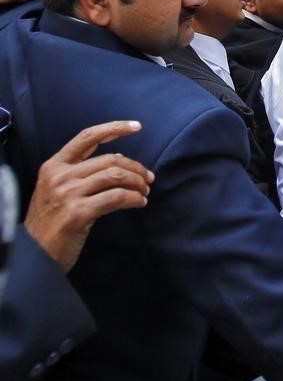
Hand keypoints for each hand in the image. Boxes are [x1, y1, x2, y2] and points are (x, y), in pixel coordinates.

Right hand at [24, 121, 153, 271]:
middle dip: (136, 168)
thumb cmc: (52, 221)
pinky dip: (134, 198)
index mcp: (53, 165)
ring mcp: (68, 194)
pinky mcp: (78, 213)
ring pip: (116, 176)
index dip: (114, 129)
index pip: (87, 137)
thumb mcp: (57, 190)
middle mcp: (60, 176)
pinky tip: (140, 203)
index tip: (137, 126)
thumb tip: (119, 161)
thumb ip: (81, 173)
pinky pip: (117, 197)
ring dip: (138, 183)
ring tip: (145, 191)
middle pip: (110, 159)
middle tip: (148, 179)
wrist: (35, 253)